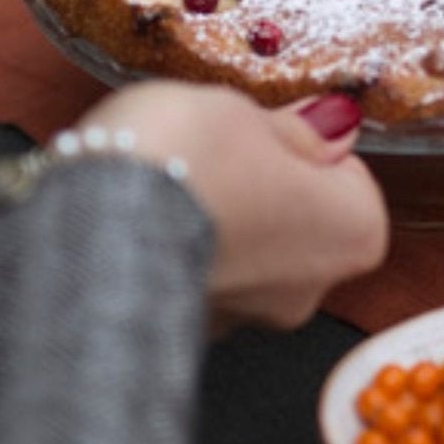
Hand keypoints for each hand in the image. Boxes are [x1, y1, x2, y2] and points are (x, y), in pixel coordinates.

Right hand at [75, 82, 388, 334]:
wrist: (87, 226)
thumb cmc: (184, 158)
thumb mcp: (247, 112)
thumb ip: (296, 129)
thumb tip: (334, 126)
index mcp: (356, 232)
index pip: (345, 176)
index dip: (297, 147)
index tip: (260, 132)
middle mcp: (310, 291)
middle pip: (296, 221)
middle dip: (258, 189)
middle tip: (209, 151)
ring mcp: (245, 319)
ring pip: (242, 253)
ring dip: (213, 221)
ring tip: (165, 182)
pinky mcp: (184, 332)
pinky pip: (193, 277)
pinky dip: (174, 251)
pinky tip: (141, 219)